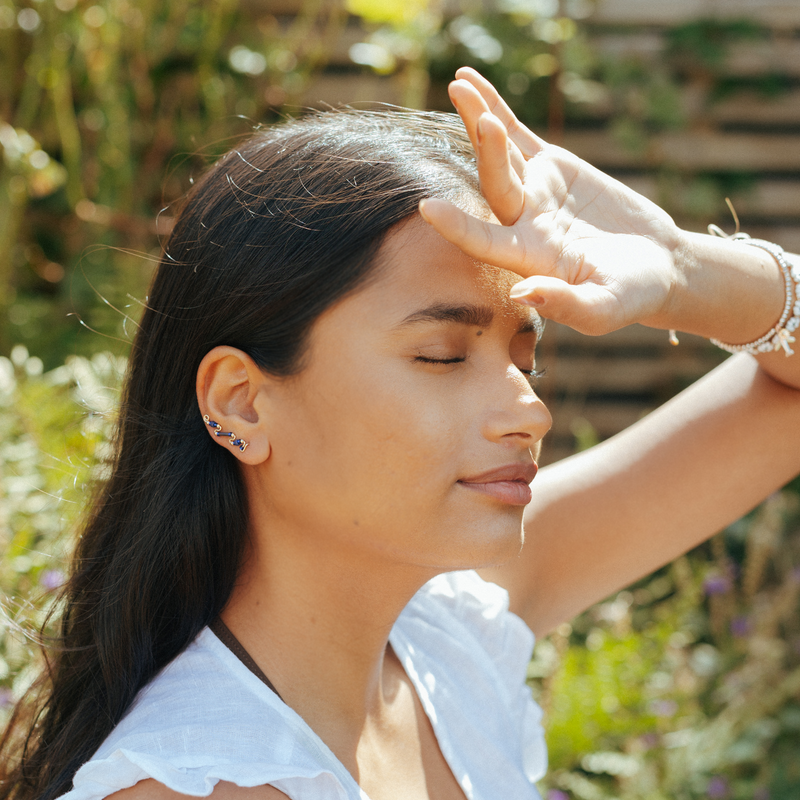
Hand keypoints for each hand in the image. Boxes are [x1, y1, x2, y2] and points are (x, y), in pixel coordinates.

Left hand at [419, 67, 683, 335]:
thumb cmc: (629, 298)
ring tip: (459, 84)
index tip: (426, 207)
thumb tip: (522, 292)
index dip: (457, 227)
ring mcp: (534, 192)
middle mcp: (522, 223)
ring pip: (500, 153)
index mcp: (529, 258)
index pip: (485, 242)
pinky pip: (518, 134)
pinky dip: (497, 107)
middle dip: (485, 150)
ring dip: (479, 119)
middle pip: (494, 183)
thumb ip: (565, 304)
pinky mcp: (551, 168)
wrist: (654, 266)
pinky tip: (471, 83)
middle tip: (480, 118)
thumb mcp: (604, 310)